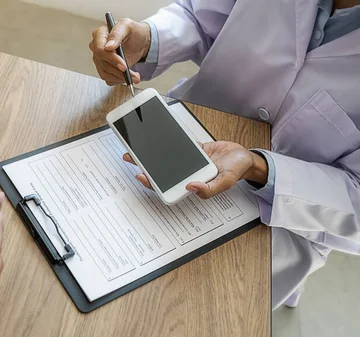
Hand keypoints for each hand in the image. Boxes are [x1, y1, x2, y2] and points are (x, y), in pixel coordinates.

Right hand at [89, 18, 150, 85]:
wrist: (140, 42)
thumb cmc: (133, 31)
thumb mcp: (128, 26)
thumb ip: (117, 34)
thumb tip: (108, 46)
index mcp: (100, 34)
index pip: (99, 49)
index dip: (111, 58)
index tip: (123, 64)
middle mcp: (97, 47)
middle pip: (102, 63)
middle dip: (118, 70)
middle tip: (130, 71)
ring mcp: (100, 59)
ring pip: (105, 73)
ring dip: (121, 77)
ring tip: (134, 76)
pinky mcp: (105, 69)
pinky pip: (109, 79)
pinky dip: (119, 80)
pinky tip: (128, 76)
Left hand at [123, 141, 268, 198]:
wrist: (245, 157)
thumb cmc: (236, 171)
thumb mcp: (226, 181)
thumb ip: (210, 189)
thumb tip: (191, 187)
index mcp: (191, 184)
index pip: (166, 185)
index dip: (151, 181)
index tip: (140, 175)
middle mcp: (186, 173)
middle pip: (161, 170)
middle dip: (144, 164)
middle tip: (130, 156)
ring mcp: (187, 161)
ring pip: (165, 157)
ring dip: (151, 152)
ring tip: (137, 145)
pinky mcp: (191, 149)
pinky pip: (176, 144)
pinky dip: (166, 140)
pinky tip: (155, 133)